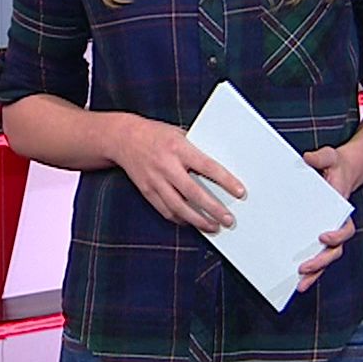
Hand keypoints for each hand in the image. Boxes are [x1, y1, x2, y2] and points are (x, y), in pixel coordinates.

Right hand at [110, 114, 244, 232]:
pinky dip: (180, 219)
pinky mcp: (147, 191)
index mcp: (179, 148)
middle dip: (214, 209)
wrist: (123, 138)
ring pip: (179, 207)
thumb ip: (197, 150)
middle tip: (228, 219)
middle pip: (194, 193)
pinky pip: (166, 210)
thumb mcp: (180, 134)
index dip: (225, 181)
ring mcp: (155, 180)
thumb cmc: (156, 134)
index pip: (207, 167)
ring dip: (198, 220)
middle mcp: (166, 166)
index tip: (239, 192)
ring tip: (213, 226)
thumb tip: (218, 169)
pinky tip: (191, 222)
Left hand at [298, 145, 360, 293]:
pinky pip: (314, 257)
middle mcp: (335, 226)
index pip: (344, 229)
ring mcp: (326, 234)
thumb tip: (307, 158)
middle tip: (303, 268)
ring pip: (324, 259)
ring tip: (299, 284)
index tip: (323, 237)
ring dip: (314, 273)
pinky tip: (295, 281)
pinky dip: (308, 271)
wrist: (340, 170)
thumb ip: (321, 157)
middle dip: (320, 262)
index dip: (336, 236)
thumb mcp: (329, 156)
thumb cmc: (335, 165)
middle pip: (333, 251)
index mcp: (341, 211)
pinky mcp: (316, 237)